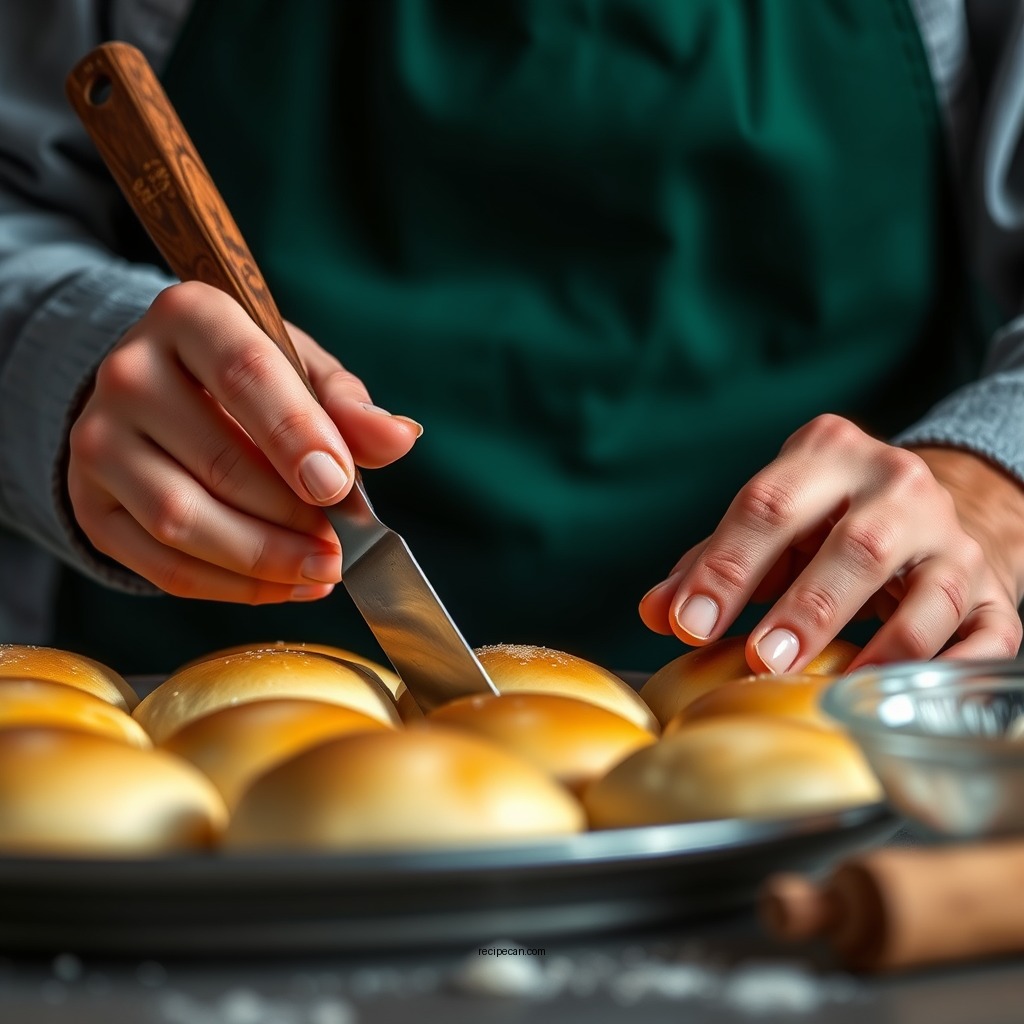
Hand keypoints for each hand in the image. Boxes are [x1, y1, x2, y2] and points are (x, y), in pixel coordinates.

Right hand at [67, 281, 421, 603]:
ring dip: (263, 559)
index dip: (297, 435)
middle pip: (217, 461)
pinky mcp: (90, 504)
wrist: (160, 395)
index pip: (245, 373)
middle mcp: (128, 372)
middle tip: (343, 547)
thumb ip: (349, 407)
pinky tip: (280, 585)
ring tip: (320, 571)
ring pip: (182, 520)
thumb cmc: (247, 381)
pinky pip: (160, 564)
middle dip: (291, 518)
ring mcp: (97, 441)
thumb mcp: (302, 372)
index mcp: (189, 316)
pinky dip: (230, 586)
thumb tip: (400, 438)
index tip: (338, 487)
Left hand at [639, 414, 1023, 671]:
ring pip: (931, 593)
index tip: (687, 624)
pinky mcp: (993, 591)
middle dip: (806, 607)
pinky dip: (952, 668)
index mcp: (829, 455)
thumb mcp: (768, 524)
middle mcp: (898, 486)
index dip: (725, 567)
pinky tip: (904, 695)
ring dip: (882, 645)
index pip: (768, 506)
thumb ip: (710, 562)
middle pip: (856, 546)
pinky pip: (988, 634)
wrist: (930, 505)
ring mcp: (953, 540)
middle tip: (762, 659)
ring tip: (832, 685)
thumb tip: (656, 612)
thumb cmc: (825, 521)